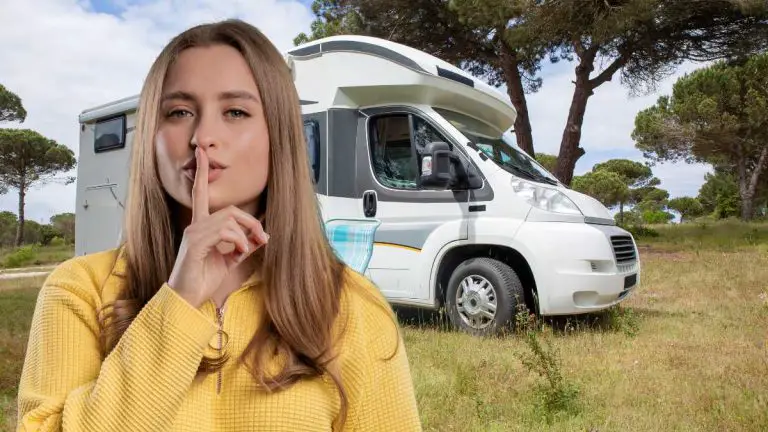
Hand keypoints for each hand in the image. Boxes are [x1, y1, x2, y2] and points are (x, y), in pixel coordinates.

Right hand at [167, 147, 268, 307]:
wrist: (187, 300)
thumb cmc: (203, 280)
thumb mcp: (230, 261)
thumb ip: (243, 245)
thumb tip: (262, 236)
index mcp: (201, 227)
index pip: (200, 194)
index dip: (201, 173)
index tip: (202, 154)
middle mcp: (195, 226)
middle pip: (229, 209)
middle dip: (250, 221)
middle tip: (263, 238)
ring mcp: (193, 233)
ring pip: (228, 219)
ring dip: (245, 235)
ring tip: (246, 250)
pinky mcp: (195, 243)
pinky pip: (224, 232)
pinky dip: (238, 241)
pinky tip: (239, 252)